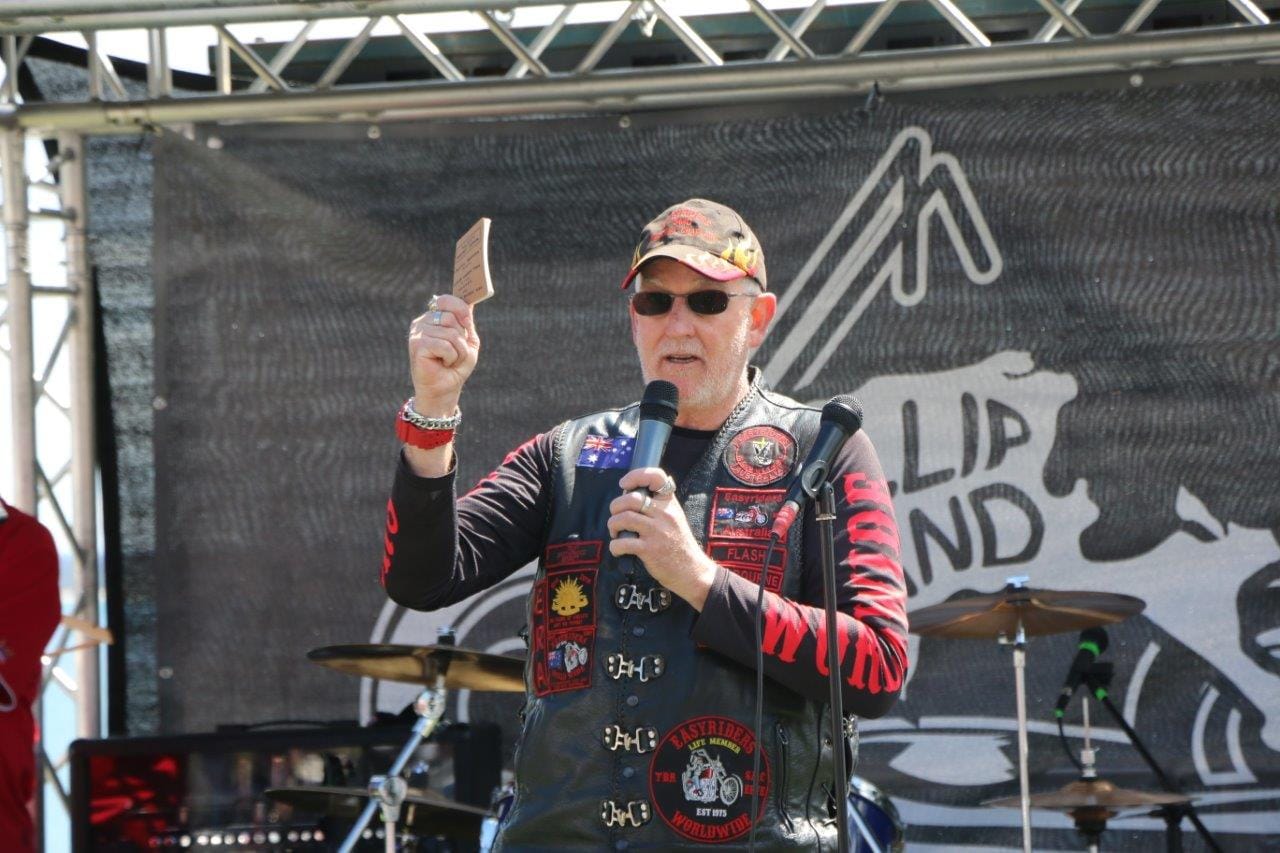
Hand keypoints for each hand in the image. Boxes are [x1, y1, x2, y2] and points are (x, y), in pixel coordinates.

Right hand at [408, 294, 479, 414]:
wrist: (445, 389)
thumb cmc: (456, 366)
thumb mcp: (467, 340)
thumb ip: (467, 321)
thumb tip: (471, 300)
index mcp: (434, 317)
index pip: (445, 300)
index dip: (461, 309)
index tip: (468, 323)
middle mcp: (423, 322)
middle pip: (452, 318)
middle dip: (462, 339)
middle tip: (456, 353)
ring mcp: (417, 332)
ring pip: (450, 333)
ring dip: (458, 351)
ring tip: (450, 361)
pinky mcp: (416, 345)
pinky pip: (444, 345)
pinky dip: (451, 357)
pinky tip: (443, 363)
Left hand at [607, 468, 718, 610]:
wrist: (691, 570)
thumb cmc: (679, 544)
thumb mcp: (675, 516)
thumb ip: (658, 504)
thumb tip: (630, 493)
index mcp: (670, 503)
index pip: (656, 477)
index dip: (635, 476)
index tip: (624, 484)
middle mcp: (664, 514)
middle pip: (630, 499)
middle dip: (616, 507)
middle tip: (617, 518)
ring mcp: (656, 532)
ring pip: (623, 518)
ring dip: (612, 525)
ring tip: (615, 533)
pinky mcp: (649, 550)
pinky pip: (622, 543)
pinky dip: (614, 547)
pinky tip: (618, 550)